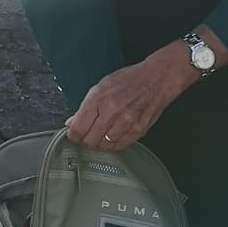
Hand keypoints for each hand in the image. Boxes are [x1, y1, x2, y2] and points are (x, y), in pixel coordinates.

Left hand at [64, 44, 198, 151]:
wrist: (155, 80)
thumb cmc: (128, 80)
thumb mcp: (101, 86)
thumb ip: (85, 106)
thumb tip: (72, 122)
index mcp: (98, 98)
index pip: (78, 128)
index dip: (72, 135)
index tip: (72, 134)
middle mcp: (111, 112)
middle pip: (90, 140)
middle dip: (84, 140)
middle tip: (85, 135)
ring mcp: (126, 123)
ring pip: (104, 146)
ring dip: (99, 143)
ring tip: (99, 134)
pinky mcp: (137, 131)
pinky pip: (119, 146)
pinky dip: (112, 144)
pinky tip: (111, 136)